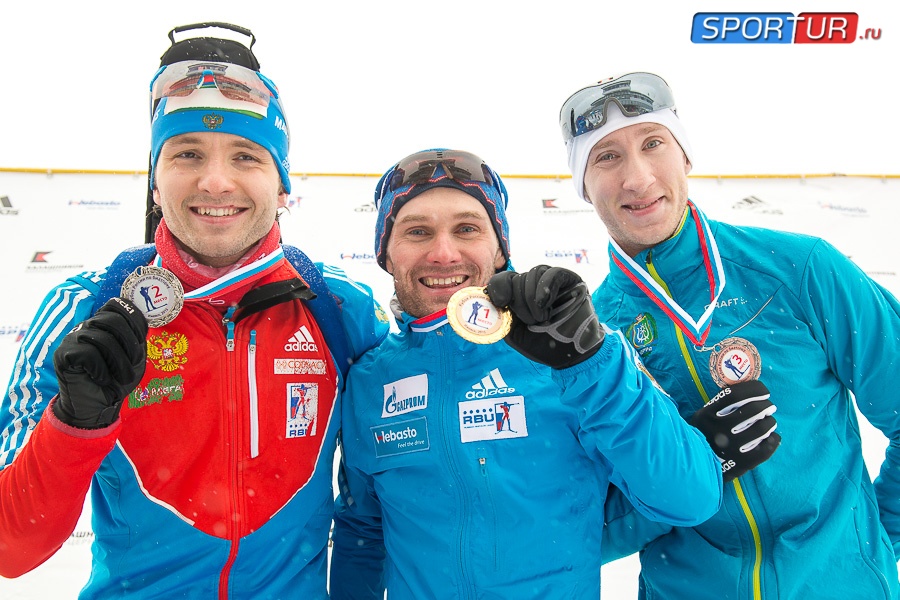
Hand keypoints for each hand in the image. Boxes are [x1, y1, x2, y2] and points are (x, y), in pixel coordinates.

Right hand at [52, 298, 147, 428]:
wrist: (98, 406)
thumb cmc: (117, 380)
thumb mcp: (134, 355)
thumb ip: (136, 335)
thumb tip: (141, 315)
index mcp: (104, 323)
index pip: (118, 305)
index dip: (135, 321)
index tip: (140, 343)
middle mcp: (87, 326)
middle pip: (112, 320)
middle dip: (130, 343)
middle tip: (134, 363)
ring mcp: (73, 339)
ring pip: (102, 339)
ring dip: (119, 362)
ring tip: (122, 377)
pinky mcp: (63, 354)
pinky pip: (87, 354)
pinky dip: (101, 370)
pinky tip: (101, 379)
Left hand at [486, 265, 603, 368]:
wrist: (572, 356)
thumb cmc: (544, 345)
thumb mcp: (515, 334)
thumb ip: (501, 317)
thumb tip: (488, 300)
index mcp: (519, 296)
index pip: (504, 280)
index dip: (498, 286)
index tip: (500, 301)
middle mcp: (534, 286)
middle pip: (518, 278)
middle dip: (520, 302)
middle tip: (531, 321)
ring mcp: (552, 282)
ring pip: (534, 273)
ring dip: (532, 298)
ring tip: (542, 318)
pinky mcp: (571, 281)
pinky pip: (554, 273)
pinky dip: (545, 286)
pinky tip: (544, 303)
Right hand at [690, 380, 780, 481]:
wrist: (697, 468)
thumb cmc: (704, 436)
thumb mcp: (702, 418)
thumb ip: (719, 405)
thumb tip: (747, 389)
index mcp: (707, 416)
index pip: (734, 394)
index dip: (754, 389)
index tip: (763, 390)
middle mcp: (719, 430)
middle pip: (753, 409)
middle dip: (766, 405)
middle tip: (769, 406)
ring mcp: (731, 448)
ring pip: (762, 428)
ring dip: (770, 422)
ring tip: (769, 422)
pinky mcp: (742, 463)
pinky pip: (766, 448)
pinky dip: (773, 440)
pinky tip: (771, 438)